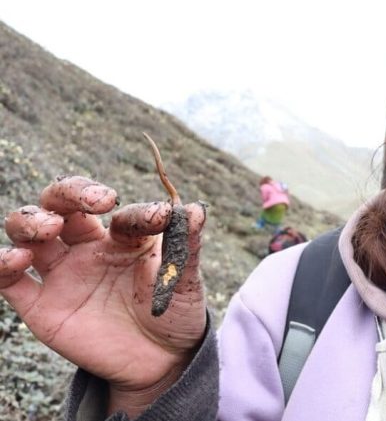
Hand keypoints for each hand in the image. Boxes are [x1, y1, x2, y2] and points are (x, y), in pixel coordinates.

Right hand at [0, 176, 207, 414]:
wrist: (161, 362)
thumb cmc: (174, 313)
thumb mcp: (186, 282)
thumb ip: (187, 246)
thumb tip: (196, 210)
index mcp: (124, 237)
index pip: (121, 213)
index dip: (140, 212)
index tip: (161, 218)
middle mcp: (88, 247)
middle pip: (61, 203)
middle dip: (70, 192)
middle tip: (96, 201)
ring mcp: (63, 274)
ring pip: (29, 232)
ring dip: (31, 220)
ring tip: (50, 228)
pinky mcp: (42, 306)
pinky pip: (11, 281)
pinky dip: (4, 264)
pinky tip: (17, 260)